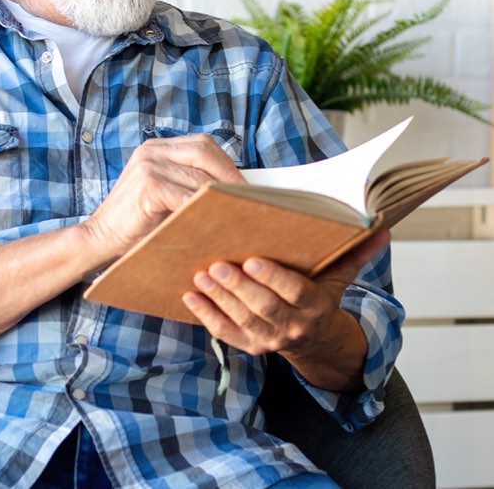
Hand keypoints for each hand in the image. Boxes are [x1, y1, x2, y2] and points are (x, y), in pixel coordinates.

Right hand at [82, 134, 242, 264]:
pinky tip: (212, 223)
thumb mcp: (164, 194)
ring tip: (235, 213)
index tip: (245, 186)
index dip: (227, 164)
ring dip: (220, 197)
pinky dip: (203, 210)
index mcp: (156, 148)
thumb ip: (188, 183)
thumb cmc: (137, 223)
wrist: (100, 239)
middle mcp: (151, 150)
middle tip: (247, 199)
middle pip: (205, 151)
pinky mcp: (148, 185)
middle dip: (230, 175)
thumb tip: (233, 190)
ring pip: (200, 177)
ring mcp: (148, 165)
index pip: (203, 145)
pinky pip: (187, 196)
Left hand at [182, 227, 390, 390]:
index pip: (294, 292)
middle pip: (263, 307)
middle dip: (239, 287)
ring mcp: (269, 339)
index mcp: (314, 305)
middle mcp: (292, 325)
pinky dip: (207, 316)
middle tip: (217, 264)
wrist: (314, 339)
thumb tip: (380, 225)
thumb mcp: (339, 275)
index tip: (252, 261)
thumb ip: (355, 251)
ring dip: (219, 298)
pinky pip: (225, 333)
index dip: (273, 278)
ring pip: (242, 319)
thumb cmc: (320, 296)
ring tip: (201, 275)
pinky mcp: (250, 346)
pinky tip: (190, 296)